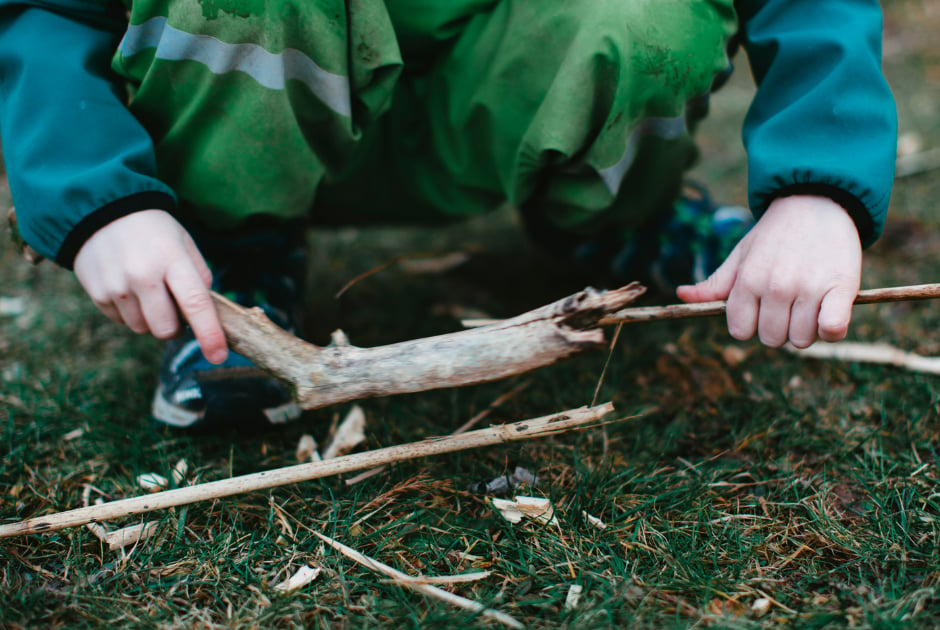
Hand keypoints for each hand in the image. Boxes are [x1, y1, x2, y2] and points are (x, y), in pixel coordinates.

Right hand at [73, 210, 227, 363]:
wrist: (99, 211)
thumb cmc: (152, 230)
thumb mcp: (183, 242)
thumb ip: (199, 276)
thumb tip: (206, 312)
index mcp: (172, 259)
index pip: (195, 303)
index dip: (209, 334)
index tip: (218, 356)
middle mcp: (143, 275)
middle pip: (166, 328)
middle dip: (176, 327)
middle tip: (174, 307)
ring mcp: (117, 286)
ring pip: (143, 329)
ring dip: (151, 319)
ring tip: (147, 290)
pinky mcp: (97, 294)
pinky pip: (122, 322)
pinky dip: (130, 313)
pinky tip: (128, 287)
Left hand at [676, 195, 861, 347]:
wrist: (817, 202)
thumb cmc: (775, 235)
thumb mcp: (741, 255)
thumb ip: (715, 283)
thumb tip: (682, 294)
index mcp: (748, 281)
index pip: (740, 331)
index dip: (750, 324)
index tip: (761, 309)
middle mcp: (776, 287)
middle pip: (771, 339)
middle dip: (778, 328)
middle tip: (788, 305)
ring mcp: (808, 289)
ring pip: (801, 340)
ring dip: (806, 329)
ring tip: (810, 304)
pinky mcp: (841, 288)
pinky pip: (832, 330)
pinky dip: (831, 329)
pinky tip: (830, 314)